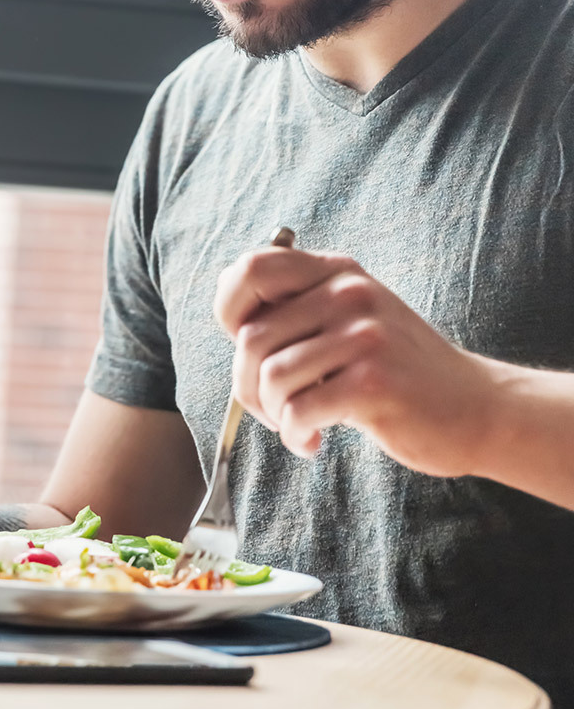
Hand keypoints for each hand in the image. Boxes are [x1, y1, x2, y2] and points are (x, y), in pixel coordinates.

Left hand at [214, 247, 496, 476]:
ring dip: (272, 414)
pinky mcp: (374, 381)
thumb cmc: (397, 370)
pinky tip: (312, 440)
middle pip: (251, 337)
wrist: (477, 407)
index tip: (247, 349)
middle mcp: (349, 292)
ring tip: (297, 424)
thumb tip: (232, 316)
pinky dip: (294, 434)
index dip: (230, 310)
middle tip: (272, 409)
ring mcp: (364, 335)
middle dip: (247, 385)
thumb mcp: (351, 317)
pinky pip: (298, 410)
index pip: (251, 268)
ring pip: (270, 376)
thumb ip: (300, 307)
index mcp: (336, 271)